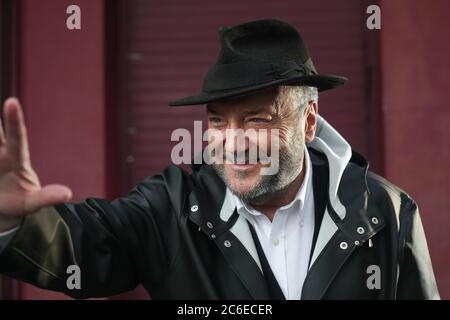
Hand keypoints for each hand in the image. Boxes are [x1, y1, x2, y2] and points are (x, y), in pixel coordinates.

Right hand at [0, 98, 71, 231]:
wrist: (2, 210)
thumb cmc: (20, 203)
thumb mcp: (33, 203)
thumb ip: (47, 197)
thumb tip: (67, 194)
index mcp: (17, 160)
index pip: (17, 138)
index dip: (14, 121)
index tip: (12, 102)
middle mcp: (1, 153)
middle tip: (6, 100)